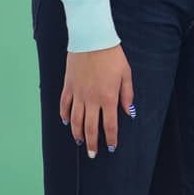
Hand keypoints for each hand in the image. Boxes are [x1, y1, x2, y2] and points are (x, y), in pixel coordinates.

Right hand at [60, 44, 135, 158]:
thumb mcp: (126, 73)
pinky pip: (64, 106)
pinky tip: (67, 123)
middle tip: (92, 154)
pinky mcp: (68, 87)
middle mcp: (92, 100)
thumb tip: (128, 112)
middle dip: (92, 143)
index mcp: (108, 97)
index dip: (111, 138)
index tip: (111, 148)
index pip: (110, 124)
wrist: (92, 40)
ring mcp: (78, 94)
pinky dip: (64, 116)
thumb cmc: (112, 55)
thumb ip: (127, 94)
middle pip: (90, 128)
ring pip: (76, 121)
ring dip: (77, 134)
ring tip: (80, 142)